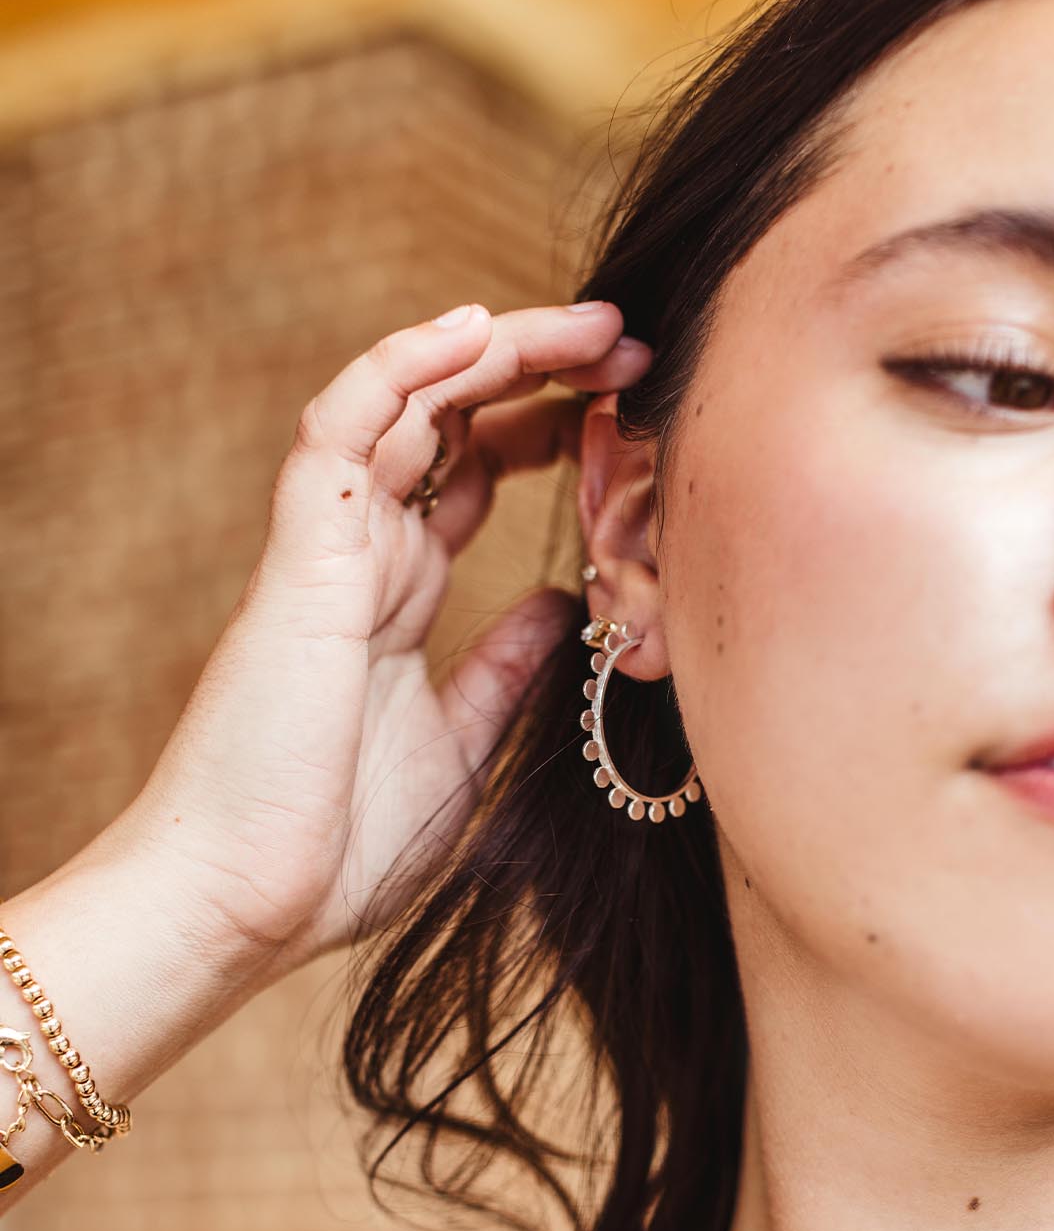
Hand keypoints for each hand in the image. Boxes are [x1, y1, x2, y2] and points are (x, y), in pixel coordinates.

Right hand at [120, 301, 652, 976]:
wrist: (245, 905)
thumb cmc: (336, 848)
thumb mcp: (458, 746)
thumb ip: (503, 669)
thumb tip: (560, 606)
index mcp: (396, 603)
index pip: (472, 479)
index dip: (546, 433)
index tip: (626, 416)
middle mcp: (363, 560)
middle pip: (451, 427)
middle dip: (539, 376)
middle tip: (630, 348)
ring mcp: (329, 551)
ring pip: (407, 407)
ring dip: (496, 352)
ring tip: (591, 325)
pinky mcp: (301, 557)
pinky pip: (343, 429)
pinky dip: (402, 371)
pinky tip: (475, 331)